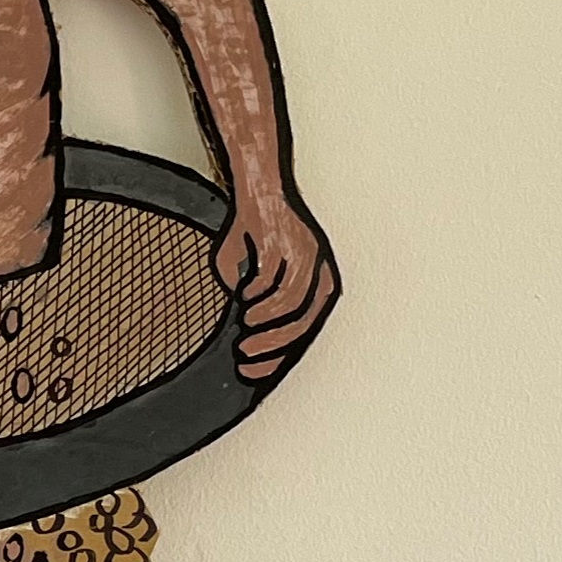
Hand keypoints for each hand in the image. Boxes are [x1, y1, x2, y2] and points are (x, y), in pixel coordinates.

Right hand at [214, 196, 338, 380]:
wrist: (255, 188)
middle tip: (244, 354)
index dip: (277, 358)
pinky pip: (270, 278)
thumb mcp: (250, 279)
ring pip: (290, 303)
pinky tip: (243, 294)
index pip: (303, 332)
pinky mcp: (285, 240)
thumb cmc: (253, 234)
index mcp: (317, 284)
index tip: (248, 372)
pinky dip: (254, 292)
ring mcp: (304, 254)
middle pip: (301, 323)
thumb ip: (252, 305)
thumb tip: (243, 338)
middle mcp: (318, 270)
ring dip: (264, 320)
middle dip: (271, 346)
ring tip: (245, 325)